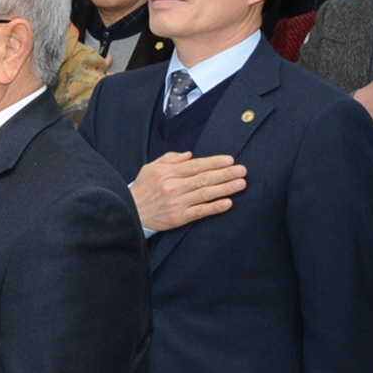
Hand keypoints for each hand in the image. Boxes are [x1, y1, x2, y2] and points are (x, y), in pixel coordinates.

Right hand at [130, 151, 245, 232]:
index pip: (195, 165)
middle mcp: (172, 187)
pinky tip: (227, 203)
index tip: (229, 160)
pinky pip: (200, 212)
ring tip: (241, 183)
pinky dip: (214, 207)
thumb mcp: (149, 168)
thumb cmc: (142, 189)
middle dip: (225, 173)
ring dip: (225, 188)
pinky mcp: (178, 217)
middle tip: (242, 170)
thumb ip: (169, 158)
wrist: (130, 212)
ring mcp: (176, 203)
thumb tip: (189, 155)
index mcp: (166, 173)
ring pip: (205, 194)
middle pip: (203, 178)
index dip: (213, 162)